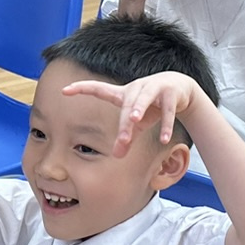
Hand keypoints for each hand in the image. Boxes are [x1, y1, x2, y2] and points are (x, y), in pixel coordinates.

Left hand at [63, 70, 202, 154]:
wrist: (180, 88)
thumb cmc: (151, 106)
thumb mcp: (138, 122)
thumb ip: (127, 137)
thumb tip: (117, 156)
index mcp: (123, 95)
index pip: (98, 89)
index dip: (82, 88)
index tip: (64, 90)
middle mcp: (136, 89)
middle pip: (126, 106)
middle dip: (124, 124)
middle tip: (122, 141)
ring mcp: (154, 89)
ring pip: (144, 100)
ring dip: (139, 109)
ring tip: (134, 120)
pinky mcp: (171, 93)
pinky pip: (168, 110)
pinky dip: (166, 124)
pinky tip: (164, 139)